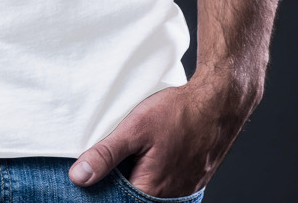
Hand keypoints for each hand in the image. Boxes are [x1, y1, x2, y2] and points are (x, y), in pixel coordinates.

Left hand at [67, 72, 261, 196]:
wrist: (219, 104)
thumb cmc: (179, 114)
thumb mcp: (135, 128)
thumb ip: (106, 154)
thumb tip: (78, 177)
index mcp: (150, 191)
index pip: (115, 200)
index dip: (100, 188)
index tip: (89, 175)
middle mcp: (169, 199)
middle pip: (132, 197)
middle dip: (117, 182)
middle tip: (111, 157)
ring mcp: (183, 192)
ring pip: (148, 192)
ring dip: (135, 176)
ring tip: (131, 153)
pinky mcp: (191, 182)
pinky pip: (164, 186)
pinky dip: (152, 173)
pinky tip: (148, 154)